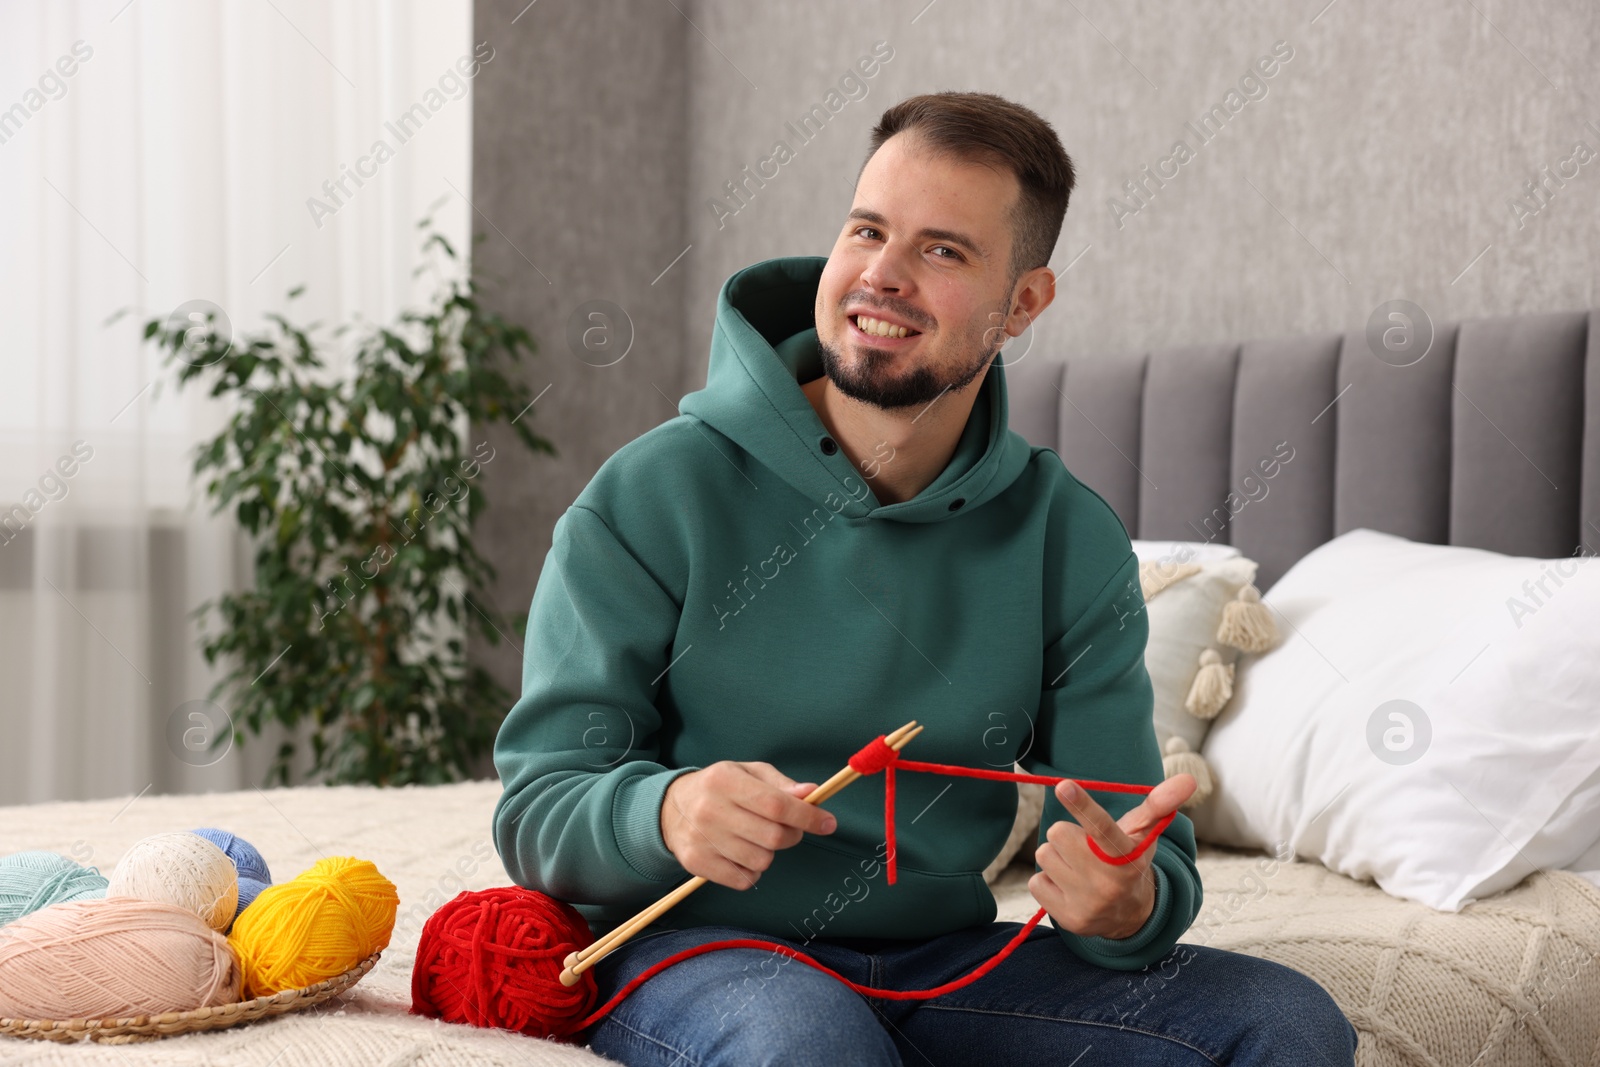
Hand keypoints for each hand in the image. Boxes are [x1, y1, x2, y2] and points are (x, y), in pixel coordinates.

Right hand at [661, 761, 837, 889]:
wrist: (671, 809)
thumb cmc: (720, 788)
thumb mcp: (748, 773)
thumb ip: (780, 784)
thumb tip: (811, 793)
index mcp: (725, 780)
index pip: (776, 804)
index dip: (808, 816)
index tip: (828, 823)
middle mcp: (710, 809)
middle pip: (773, 836)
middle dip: (792, 835)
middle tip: (789, 829)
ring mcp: (701, 839)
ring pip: (761, 861)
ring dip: (769, 853)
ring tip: (756, 838)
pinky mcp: (696, 864)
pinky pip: (744, 880)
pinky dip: (752, 872)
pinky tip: (741, 854)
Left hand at [1030, 772, 1194, 939]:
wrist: (1130, 914)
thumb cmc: (1130, 859)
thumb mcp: (1144, 833)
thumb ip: (1159, 804)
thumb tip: (1189, 780)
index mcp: (1126, 855)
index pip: (1101, 825)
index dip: (1082, 804)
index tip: (1063, 785)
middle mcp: (1108, 882)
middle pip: (1057, 832)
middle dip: (1067, 836)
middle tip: (1085, 849)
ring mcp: (1088, 903)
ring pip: (1045, 855)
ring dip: (1058, 858)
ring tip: (1079, 869)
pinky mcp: (1069, 919)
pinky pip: (1036, 882)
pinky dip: (1048, 882)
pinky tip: (1069, 888)